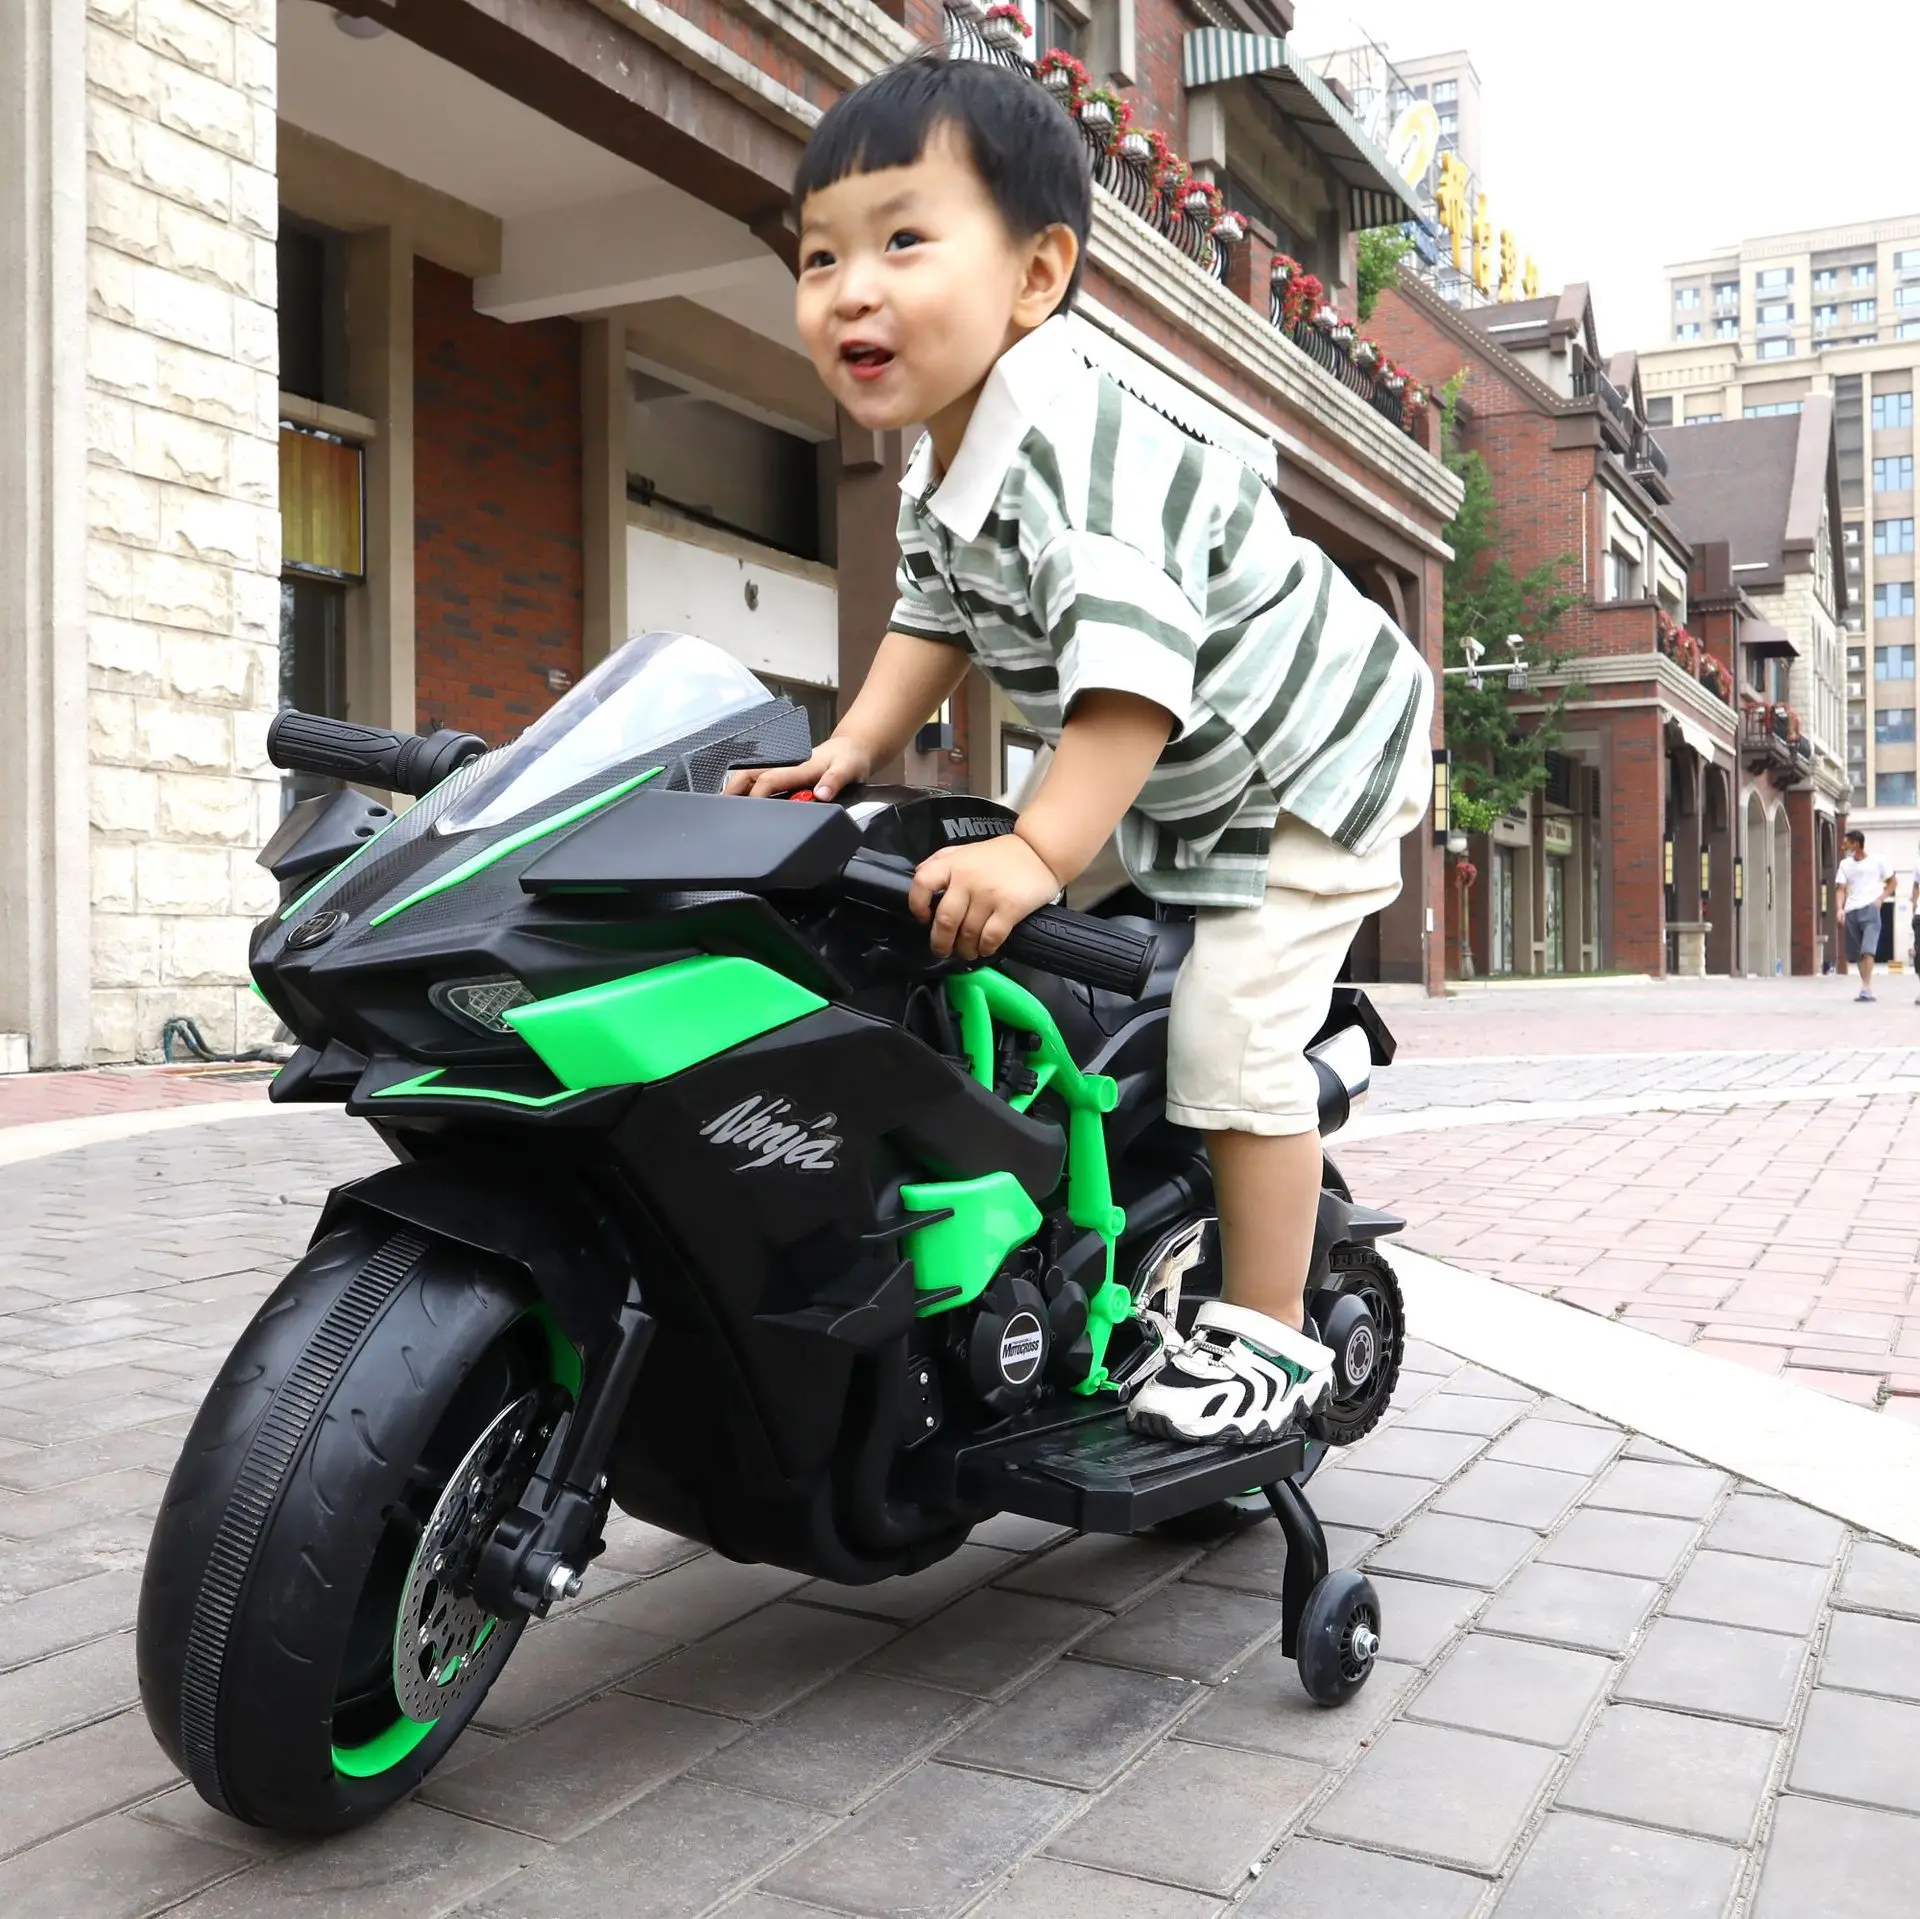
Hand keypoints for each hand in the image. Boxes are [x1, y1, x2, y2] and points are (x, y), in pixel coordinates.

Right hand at [723, 735, 871, 800]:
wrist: (853, 749)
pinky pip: (759, 780)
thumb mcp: (849, 769)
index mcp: (799, 767)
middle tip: (718, 810)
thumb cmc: (849, 760)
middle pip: (750, 775)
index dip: (757, 796)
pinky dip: (744, 790)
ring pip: (750, 776)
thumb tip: (821, 793)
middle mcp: (787, 766)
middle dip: (732, 790)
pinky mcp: (784, 773)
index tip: (748, 813)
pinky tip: (737, 803)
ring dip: (734, 790)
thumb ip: (835, 780)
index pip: (770, 780)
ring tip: (721, 809)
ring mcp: (783, 769)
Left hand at [910, 834, 1062, 961]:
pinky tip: (985, 949)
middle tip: (943, 950)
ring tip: (968, 951)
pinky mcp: (1010, 908)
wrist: (1039, 852)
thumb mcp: (966, 850)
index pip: (922, 884)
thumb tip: (918, 876)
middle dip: (941, 942)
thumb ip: (941, 861)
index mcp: (953, 864)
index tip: (923, 918)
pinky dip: (985, 948)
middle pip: (945, 920)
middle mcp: (967, 879)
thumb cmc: (1000, 855)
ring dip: (966, 949)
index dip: (917, 905)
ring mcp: (989, 894)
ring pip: (968, 933)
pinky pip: (990, 937)